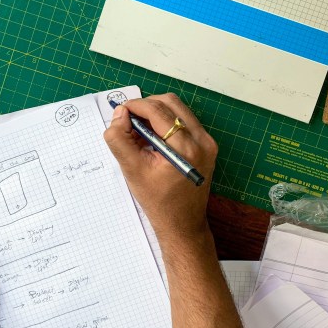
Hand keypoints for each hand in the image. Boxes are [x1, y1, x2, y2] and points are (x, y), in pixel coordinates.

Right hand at [103, 93, 217, 243]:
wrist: (183, 224)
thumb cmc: (158, 201)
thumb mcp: (132, 170)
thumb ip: (119, 139)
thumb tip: (120, 114)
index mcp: (185, 148)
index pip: (158, 111)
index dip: (136, 106)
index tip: (120, 111)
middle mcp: (202, 140)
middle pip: (170, 103)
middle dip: (146, 106)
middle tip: (128, 120)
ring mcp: (208, 141)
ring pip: (178, 109)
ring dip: (156, 112)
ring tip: (140, 131)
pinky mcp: (207, 144)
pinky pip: (185, 120)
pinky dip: (166, 122)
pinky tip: (153, 138)